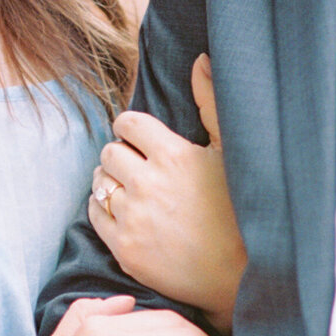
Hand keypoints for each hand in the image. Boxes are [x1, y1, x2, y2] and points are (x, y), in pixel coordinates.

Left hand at [88, 55, 247, 327]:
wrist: (240, 276)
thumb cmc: (241, 209)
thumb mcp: (232, 152)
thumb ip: (211, 102)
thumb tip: (200, 59)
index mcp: (174, 155)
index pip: (128, 123)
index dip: (133, 128)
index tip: (143, 139)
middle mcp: (148, 184)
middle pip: (110, 152)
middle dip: (122, 154)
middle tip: (140, 165)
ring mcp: (133, 218)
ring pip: (100, 183)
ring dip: (112, 181)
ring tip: (133, 188)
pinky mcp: (125, 248)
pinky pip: (94, 214)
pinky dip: (103, 207)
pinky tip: (123, 209)